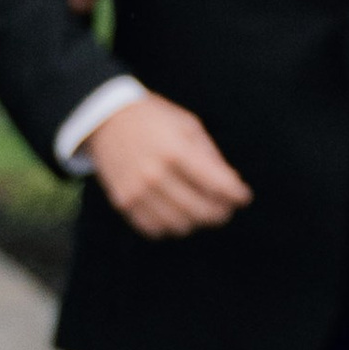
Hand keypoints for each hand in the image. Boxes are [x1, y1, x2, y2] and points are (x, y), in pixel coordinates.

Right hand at [87, 93, 252, 239]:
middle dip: (221, 213)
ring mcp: (138, 191)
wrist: (105, 119)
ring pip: (181, 225)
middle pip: (202, 211)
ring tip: (201, 209)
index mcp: (175, 150)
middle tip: (226, 208)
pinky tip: (177, 212)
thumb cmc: (154, 120)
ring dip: (197, 221)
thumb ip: (211, 156)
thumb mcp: (187, 125)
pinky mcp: (124, 203)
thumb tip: (232, 185)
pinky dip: (171, 225)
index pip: (217, 184)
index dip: (236, 195)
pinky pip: (156, 229)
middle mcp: (156, 174)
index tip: (243, 197)